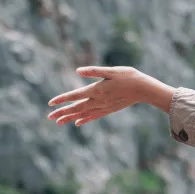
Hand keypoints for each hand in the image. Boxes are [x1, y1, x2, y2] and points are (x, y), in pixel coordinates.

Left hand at [46, 66, 173, 125]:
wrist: (144, 90)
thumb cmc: (129, 76)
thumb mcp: (111, 70)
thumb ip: (94, 71)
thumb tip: (77, 71)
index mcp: (96, 90)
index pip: (75, 95)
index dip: (62, 99)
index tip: (50, 103)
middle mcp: (98, 100)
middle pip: (76, 108)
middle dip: (62, 112)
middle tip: (49, 117)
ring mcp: (104, 107)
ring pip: (83, 114)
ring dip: (70, 118)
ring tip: (58, 122)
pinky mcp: (109, 109)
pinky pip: (94, 116)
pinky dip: (84, 119)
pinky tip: (77, 122)